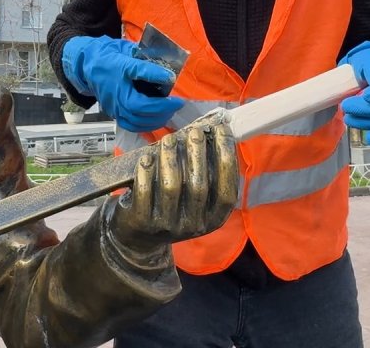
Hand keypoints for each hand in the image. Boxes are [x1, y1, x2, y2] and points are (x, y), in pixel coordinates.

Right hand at [61, 35, 184, 131]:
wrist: (90, 64)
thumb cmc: (110, 58)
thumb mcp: (128, 57)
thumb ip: (148, 68)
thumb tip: (169, 76)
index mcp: (120, 90)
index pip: (145, 102)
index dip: (163, 103)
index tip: (178, 97)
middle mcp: (117, 103)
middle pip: (142, 115)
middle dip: (163, 111)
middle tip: (177, 104)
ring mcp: (115, 111)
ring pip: (138, 123)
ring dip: (157, 119)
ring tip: (169, 110)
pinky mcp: (115, 114)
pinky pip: (132, 126)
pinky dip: (146, 125)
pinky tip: (156, 118)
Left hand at [109, 121, 238, 252]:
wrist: (142, 239)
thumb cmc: (174, 207)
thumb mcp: (196, 200)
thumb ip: (206, 173)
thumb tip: (211, 133)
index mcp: (214, 218)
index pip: (227, 189)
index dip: (227, 157)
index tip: (222, 132)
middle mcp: (194, 224)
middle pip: (199, 186)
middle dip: (198, 154)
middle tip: (195, 132)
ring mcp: (168, 225)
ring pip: (171, 186)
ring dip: (170, 158)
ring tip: (169, 139)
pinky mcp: (143, 222)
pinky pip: (144, 192)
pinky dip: (146, 172)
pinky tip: (147, 157)